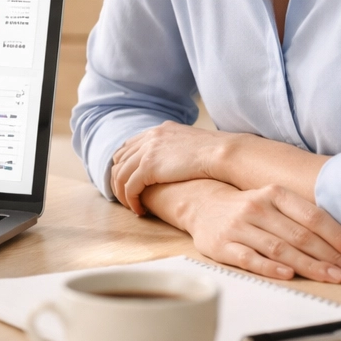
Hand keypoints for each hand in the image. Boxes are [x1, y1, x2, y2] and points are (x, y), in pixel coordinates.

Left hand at [110, 122, 233, 215]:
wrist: (222, 153)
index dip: (125, 165)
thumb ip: (177, 148)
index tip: (129, 181)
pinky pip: (130, 186)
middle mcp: (149, 137)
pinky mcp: (148, 167)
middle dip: (119, 178)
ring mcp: (147, 151)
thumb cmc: (215, 153)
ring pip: (121, 175)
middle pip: (120, 159)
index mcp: (159, 130)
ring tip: (131, 206)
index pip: (130, 146)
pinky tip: (140, 210)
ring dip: (123, 193)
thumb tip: (178, 160)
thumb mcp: (191, 143)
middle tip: (125, 196)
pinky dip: (131, 200)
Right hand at [152, 180, 340, 283]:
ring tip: (333, 278)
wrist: (201, 205)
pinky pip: (249, 259)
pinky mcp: (222, 245)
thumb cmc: (249, 209)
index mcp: (274, 194)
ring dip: (309, 265)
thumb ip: (303, 218)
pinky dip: (270, 267)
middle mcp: (257, 208)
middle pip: (300, 235)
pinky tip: (288, 276)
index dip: (337, 235)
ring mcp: (238, 227)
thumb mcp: (274, 202)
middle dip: (331, 257)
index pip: (312, 216)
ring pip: (279, 249)